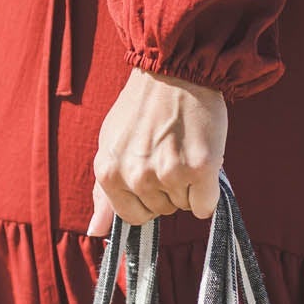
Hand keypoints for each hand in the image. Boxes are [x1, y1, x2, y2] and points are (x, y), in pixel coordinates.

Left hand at [87, 69, 227, 235]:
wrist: (174, 70)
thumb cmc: (142, 108)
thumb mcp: (110, 145)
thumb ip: (103, 193)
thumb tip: (95, 232)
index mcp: (109, 172)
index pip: (132, 217)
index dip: (147, 198)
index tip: (153, 173)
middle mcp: (136, 176)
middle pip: (161, 211)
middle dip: (168, 189)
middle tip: (169, 152)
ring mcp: (168, 173)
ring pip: (184, 207)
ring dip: (189, 186)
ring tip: (183, 149)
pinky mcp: (200, 168)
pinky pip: (206, 205)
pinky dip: (208, 190)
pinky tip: (202, 160)